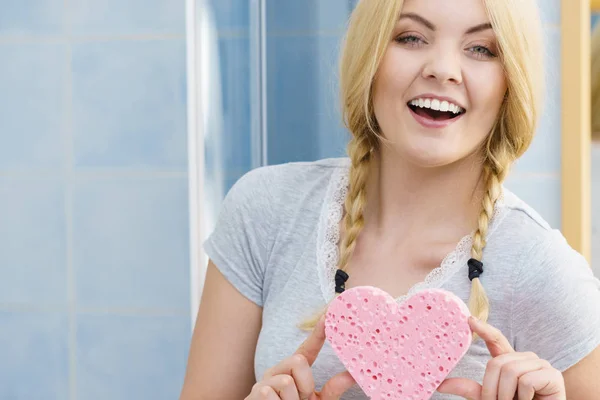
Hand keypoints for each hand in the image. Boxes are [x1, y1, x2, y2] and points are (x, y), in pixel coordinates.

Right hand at [245, 316, 355, 399]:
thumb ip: (332, 389)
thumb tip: (353, 375)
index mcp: (293, 371)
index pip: (307, 350)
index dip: (318, 333)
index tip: (328, 317)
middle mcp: (277, 371)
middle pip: (298, 360)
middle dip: (306, 384)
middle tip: (301, 399)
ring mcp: (263, 382)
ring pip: (286, 381)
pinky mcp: (254, 394)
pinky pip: (270, 394)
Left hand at [437, 317, 565, 399]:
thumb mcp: (489, 397)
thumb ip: (469, 388)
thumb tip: (440, 384)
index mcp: (510, 361)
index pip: (496, 340)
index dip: (484, 329)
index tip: (469, 320)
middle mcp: (526, 358)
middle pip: (497, 363)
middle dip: (492, 389)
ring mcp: (540, 365)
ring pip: (511, 372)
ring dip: (506, 395)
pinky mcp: (553, 376)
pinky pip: (526, 381)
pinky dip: (523, 398)